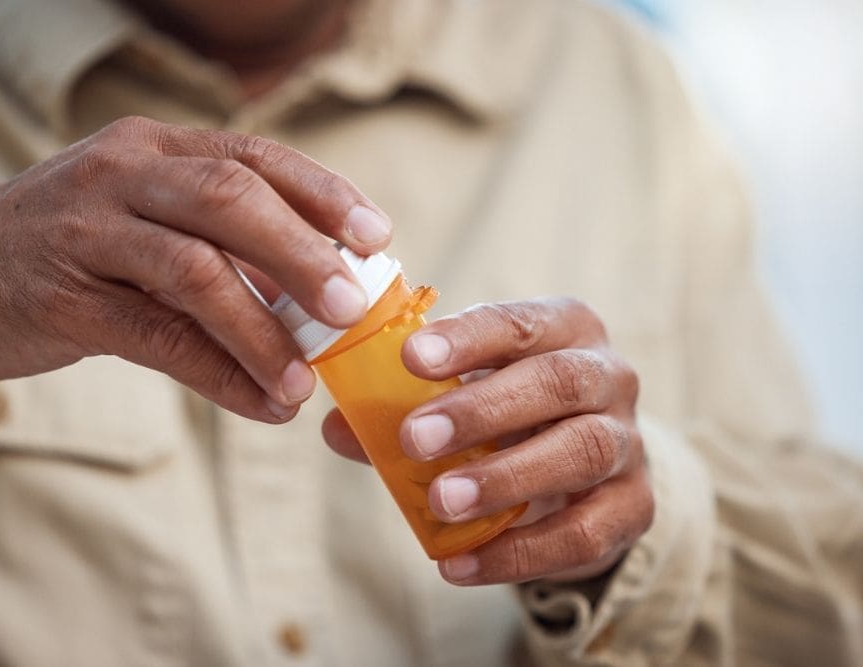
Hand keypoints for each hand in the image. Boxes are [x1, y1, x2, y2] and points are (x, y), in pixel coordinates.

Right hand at [0, 116, 391, 421]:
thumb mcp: (141, 221)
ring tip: (305, 381)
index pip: (254, 157)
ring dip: (263, 332)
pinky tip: (258, 402)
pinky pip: (159, 337)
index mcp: (155, 147)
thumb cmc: (66, 248)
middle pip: (233, 200)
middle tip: (354, 309)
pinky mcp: (64, 295)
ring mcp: (88, 229)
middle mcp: (123, 172)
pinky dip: (218, 374)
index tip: (377, 238)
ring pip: (197, 271)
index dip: (324, 196)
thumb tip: (312, 300)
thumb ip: (217, 248)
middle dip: (304, 256)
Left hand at [323, 298, 651, 583]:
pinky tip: (457, 563)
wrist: (585, 467)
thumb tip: (337, 427)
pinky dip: (518, 552)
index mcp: (563, 328)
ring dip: (505, 478)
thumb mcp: (463, 394)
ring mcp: (627, 442)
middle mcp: (607, 375)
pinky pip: (583, 533)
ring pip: (580, 452)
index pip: (519, 322)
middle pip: (557, 382)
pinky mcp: (632, 508)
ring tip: (440, 501)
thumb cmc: (509, 412)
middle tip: (414, 438)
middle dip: (481, 410)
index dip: (468, 338)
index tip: (411, 357)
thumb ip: (401, 406)